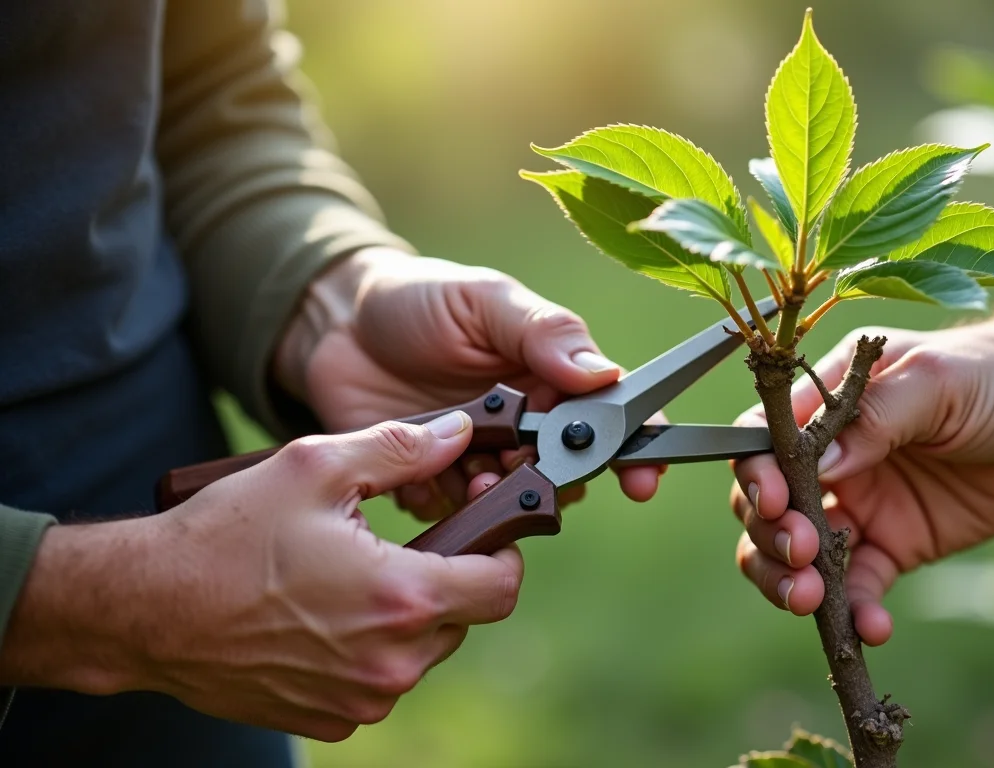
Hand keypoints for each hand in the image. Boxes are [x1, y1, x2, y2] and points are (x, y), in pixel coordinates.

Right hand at [1, 414, 520, 741]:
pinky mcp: (331, 718)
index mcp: (402, 598)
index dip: (503, 551)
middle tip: (403, 543)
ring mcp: (361, 698)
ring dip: (405, 613)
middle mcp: (391, 662)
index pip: (502, 586)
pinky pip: (378, 680)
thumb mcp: (316, 468)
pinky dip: (368, 648)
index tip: (483, 528)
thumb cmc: (226, 536)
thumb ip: (401, 449)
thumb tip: (458, 433)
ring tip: (351, 575)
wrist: (146, 610)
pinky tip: (325, 614)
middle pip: (463, 616)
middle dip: (447, 576)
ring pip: (422, 650)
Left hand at [274, 248, 661, 519]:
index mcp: (555, 375)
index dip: (640, 449)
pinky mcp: (437, 483)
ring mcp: (485, 457)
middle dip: (554, 479)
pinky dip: (446, 505)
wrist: (335, 326)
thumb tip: (605, 374)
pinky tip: (421, 477)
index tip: (644, 479)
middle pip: (571, 472)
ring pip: (517, 503)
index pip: (616, 415)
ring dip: (502, 500)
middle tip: (520, 466)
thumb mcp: (484, 300)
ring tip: (474, 476)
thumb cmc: (418, 299)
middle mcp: (530, 423)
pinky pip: (456, 515)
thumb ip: (544, 333)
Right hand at [729, 231, 993, 643]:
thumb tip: (821, 463)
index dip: (755, 474)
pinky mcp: (894, 545)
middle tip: (800, 555)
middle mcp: (831, 458)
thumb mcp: (938, 382)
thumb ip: (877, 416)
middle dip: (768, 536)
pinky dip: (855, 612)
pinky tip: (872, 629)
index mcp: (825, 404)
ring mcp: (859, 504)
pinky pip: (859, 587)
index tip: (773, 502)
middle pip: (766, 505)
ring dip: (793, 582)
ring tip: (813, 601)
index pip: (762, 440)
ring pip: (797, 555)